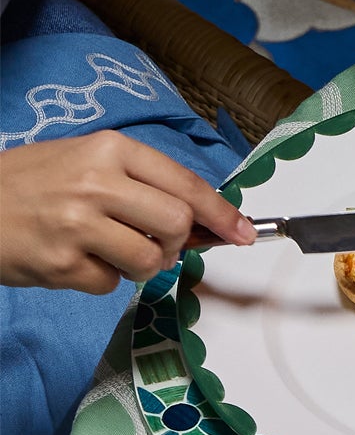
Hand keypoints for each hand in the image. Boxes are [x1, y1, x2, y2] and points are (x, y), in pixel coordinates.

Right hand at [0, 133, 252, 291]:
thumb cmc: (30, 184)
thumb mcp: (84, 161)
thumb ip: (140, 184)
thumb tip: (202, 221)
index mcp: (108, 149)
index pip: (185, 184)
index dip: (222, 214)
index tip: (244, 233)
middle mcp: (95, 182)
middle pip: (178, 224)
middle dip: (176, 242)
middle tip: (153, 243)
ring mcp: (78, 224)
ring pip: (151, 260)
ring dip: (140, 265)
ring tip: (107, 250)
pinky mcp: (63, 263)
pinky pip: (112, 285)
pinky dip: (101, 280)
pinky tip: (74, 258)